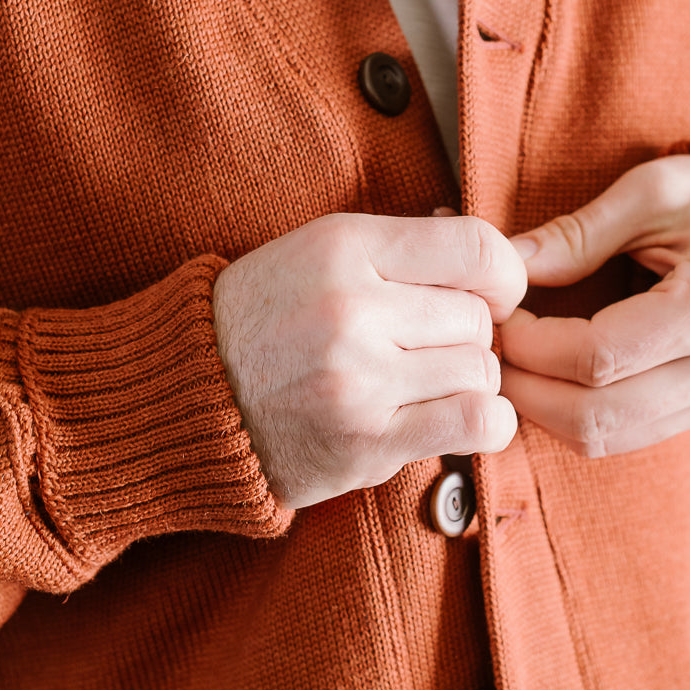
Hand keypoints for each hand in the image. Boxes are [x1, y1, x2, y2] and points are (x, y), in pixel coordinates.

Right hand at [212, 213, 526, 507]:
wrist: (187, 400)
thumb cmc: (264, 321)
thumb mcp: (320, 253)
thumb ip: (405, 252)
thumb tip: (500, 262)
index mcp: (343, 248)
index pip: (478, 247)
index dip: (502, 276)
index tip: (487, 296)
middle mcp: (351, 309)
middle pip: (480, 319)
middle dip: (465, 336)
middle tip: (423, 349)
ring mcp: (359, 380)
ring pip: (481, 371)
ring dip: (465, 382)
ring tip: (418, 384)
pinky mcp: (366, 442)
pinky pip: (477, 423)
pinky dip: (485, 423)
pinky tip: (456, 419)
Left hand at [499, 155, 689, 455]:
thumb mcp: (653, 190)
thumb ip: (578, 232)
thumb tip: (507, 266)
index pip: (598, 357)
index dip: (533, 344)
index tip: (500, 315)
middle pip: (595, 415)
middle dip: (526, 389)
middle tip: (488, 351)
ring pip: (603, 439)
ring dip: (542, 411)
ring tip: (511, 365)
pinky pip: (619, 438)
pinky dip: (569, 417)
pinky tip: (544, 379)